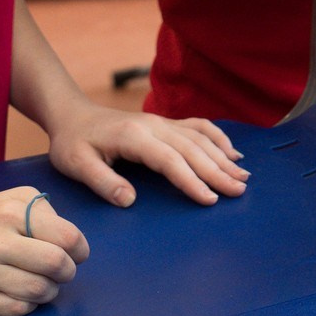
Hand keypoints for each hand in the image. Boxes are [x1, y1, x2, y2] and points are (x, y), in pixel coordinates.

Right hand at [0, 186, 89, 315]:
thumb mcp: (12, 199)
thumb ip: (45, 213)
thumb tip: (72, 243)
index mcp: (10, 213)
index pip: (67, 237)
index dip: (80, 249)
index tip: (77, 253)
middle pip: (56, 265)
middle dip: (68, 271)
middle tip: (62, 270)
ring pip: (39, 290)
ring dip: (51, 290)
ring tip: (44, 282)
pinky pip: (18, 309)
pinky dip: (29, 304)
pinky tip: (23, 293)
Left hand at [41, 101, 248, 208]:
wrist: (72, 115)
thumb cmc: (72, 142)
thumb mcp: (76, 165)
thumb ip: (102, 181)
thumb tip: (129, 200)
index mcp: (134, 137)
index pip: (170, 160)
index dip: (191, 180)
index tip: (209, 199)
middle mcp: (154, 126)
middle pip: (193, 149)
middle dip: (218, 171)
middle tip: (240, 190)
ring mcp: (162, 122)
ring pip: (200, 138)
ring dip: (223, 156)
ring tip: (243, 175)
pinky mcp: (165, 123)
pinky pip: (198, 127)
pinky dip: (218, 138)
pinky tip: (232, 151)